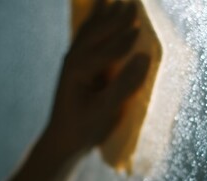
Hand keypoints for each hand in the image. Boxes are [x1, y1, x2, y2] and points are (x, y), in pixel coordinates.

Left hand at [44, 0, 151, 156]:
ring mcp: (72, 60)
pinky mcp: (75, 65)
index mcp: (80, 69)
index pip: (108, 49)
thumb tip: (144, 57)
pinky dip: (94, 23)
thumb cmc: (84, 129)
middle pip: (98, 32)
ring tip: (114, 0)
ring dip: (103, 15)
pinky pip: (86, 37)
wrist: (62, 141)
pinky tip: (98, 16)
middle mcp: (74, 59)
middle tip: (133, 3)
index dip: (126, 39)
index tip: (142, 27)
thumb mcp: (105, 111)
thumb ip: (124, 84)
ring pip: (90, 31)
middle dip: (116, 18)